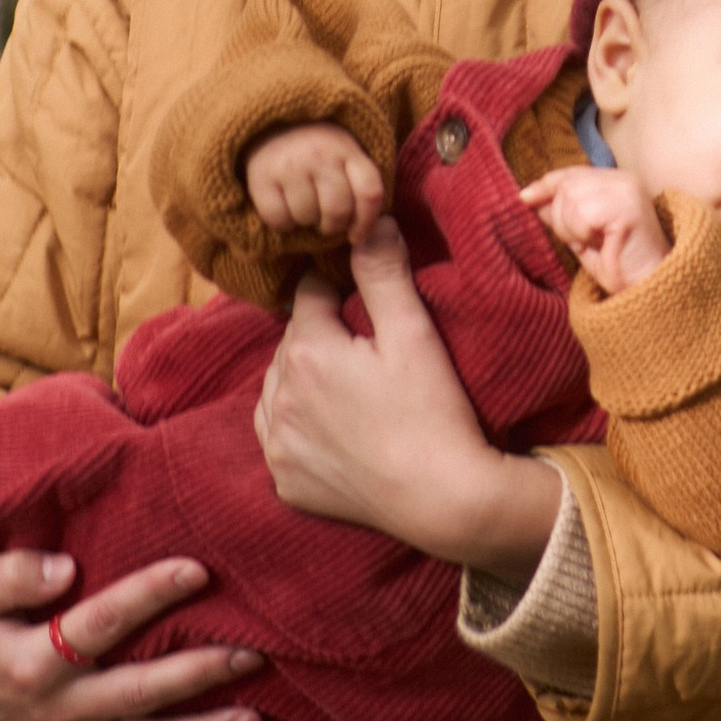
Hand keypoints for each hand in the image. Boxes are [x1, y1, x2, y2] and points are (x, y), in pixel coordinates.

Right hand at [0, 548, 265, 720]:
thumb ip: (10, 575)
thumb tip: (65, 568)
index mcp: (29, 664)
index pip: (100, 624)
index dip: (150, 594)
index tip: (199, 569)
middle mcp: (54, 711)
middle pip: (138, 692)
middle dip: (199, 673)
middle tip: (252, 653)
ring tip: (253, 718)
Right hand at [245, 120, 386, 247]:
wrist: (270, 124)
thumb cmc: (316, 151)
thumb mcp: (346, 155)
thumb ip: (362, 185)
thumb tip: (380, 231)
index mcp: (348, 148)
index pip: (370, 192)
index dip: (367, 222)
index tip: (358, 236)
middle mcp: (320, 153)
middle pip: (338, 211)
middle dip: (334, 225)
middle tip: (325, 220)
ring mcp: (290, 164)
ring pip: (308, 217)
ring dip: (307, 222)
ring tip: (304, 206)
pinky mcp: (261, 176)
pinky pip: (279, 220)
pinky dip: (283, 223)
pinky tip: (284, 207)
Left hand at [253, 226, 562, 578]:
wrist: (442, 498)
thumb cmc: (432, 411)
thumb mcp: (413, 332)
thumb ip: (383, 273)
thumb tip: (370, 222)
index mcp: (307, 351)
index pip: (309, 295)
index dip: (339, 292)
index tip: (366, 305)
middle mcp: (278, 396)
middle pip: (292, 343)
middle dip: (321, 338)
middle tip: (366, 353)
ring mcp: (278, 444)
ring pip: (278, 389)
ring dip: (303, 381)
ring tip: (349, 390)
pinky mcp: (285, 481)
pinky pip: (279, 438)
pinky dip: (298, 428)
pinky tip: (334, 430)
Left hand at [520, 162, 669, 294]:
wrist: (646, 288)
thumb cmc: (617, 265)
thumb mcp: (581, 235)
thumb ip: (562, 214)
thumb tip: (532, 197)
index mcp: (615, 182)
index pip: (571, 173)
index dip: (546, 185)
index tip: (524, 197)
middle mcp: (623, 180)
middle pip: (567, 185)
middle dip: (563, 218)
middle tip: (585, 241)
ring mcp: (627, 190)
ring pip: (572, 198)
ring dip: (573, 229)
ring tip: (595, 243)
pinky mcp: (626, 206)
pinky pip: (584, 214)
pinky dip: (583, 234)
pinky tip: (601, 244)